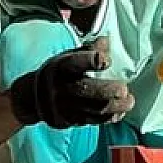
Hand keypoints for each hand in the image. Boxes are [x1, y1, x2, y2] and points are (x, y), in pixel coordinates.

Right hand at [8, 37, 134, 128]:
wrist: (33, 98)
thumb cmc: (57, 73)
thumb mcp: (67, 57)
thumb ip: (87, 50)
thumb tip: (107, 41)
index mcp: (60, 67)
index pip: (75, 62)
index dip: (91, 60)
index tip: (106, 59)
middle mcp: (60, 88)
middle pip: (86, 90)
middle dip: (108, 90)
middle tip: (124, 88)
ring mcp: (64, 107)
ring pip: (93, 109)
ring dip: (115, 106)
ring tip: (129, 101)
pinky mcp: (70, 120)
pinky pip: (93, 121)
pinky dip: (110, 117)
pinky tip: (120, 111)